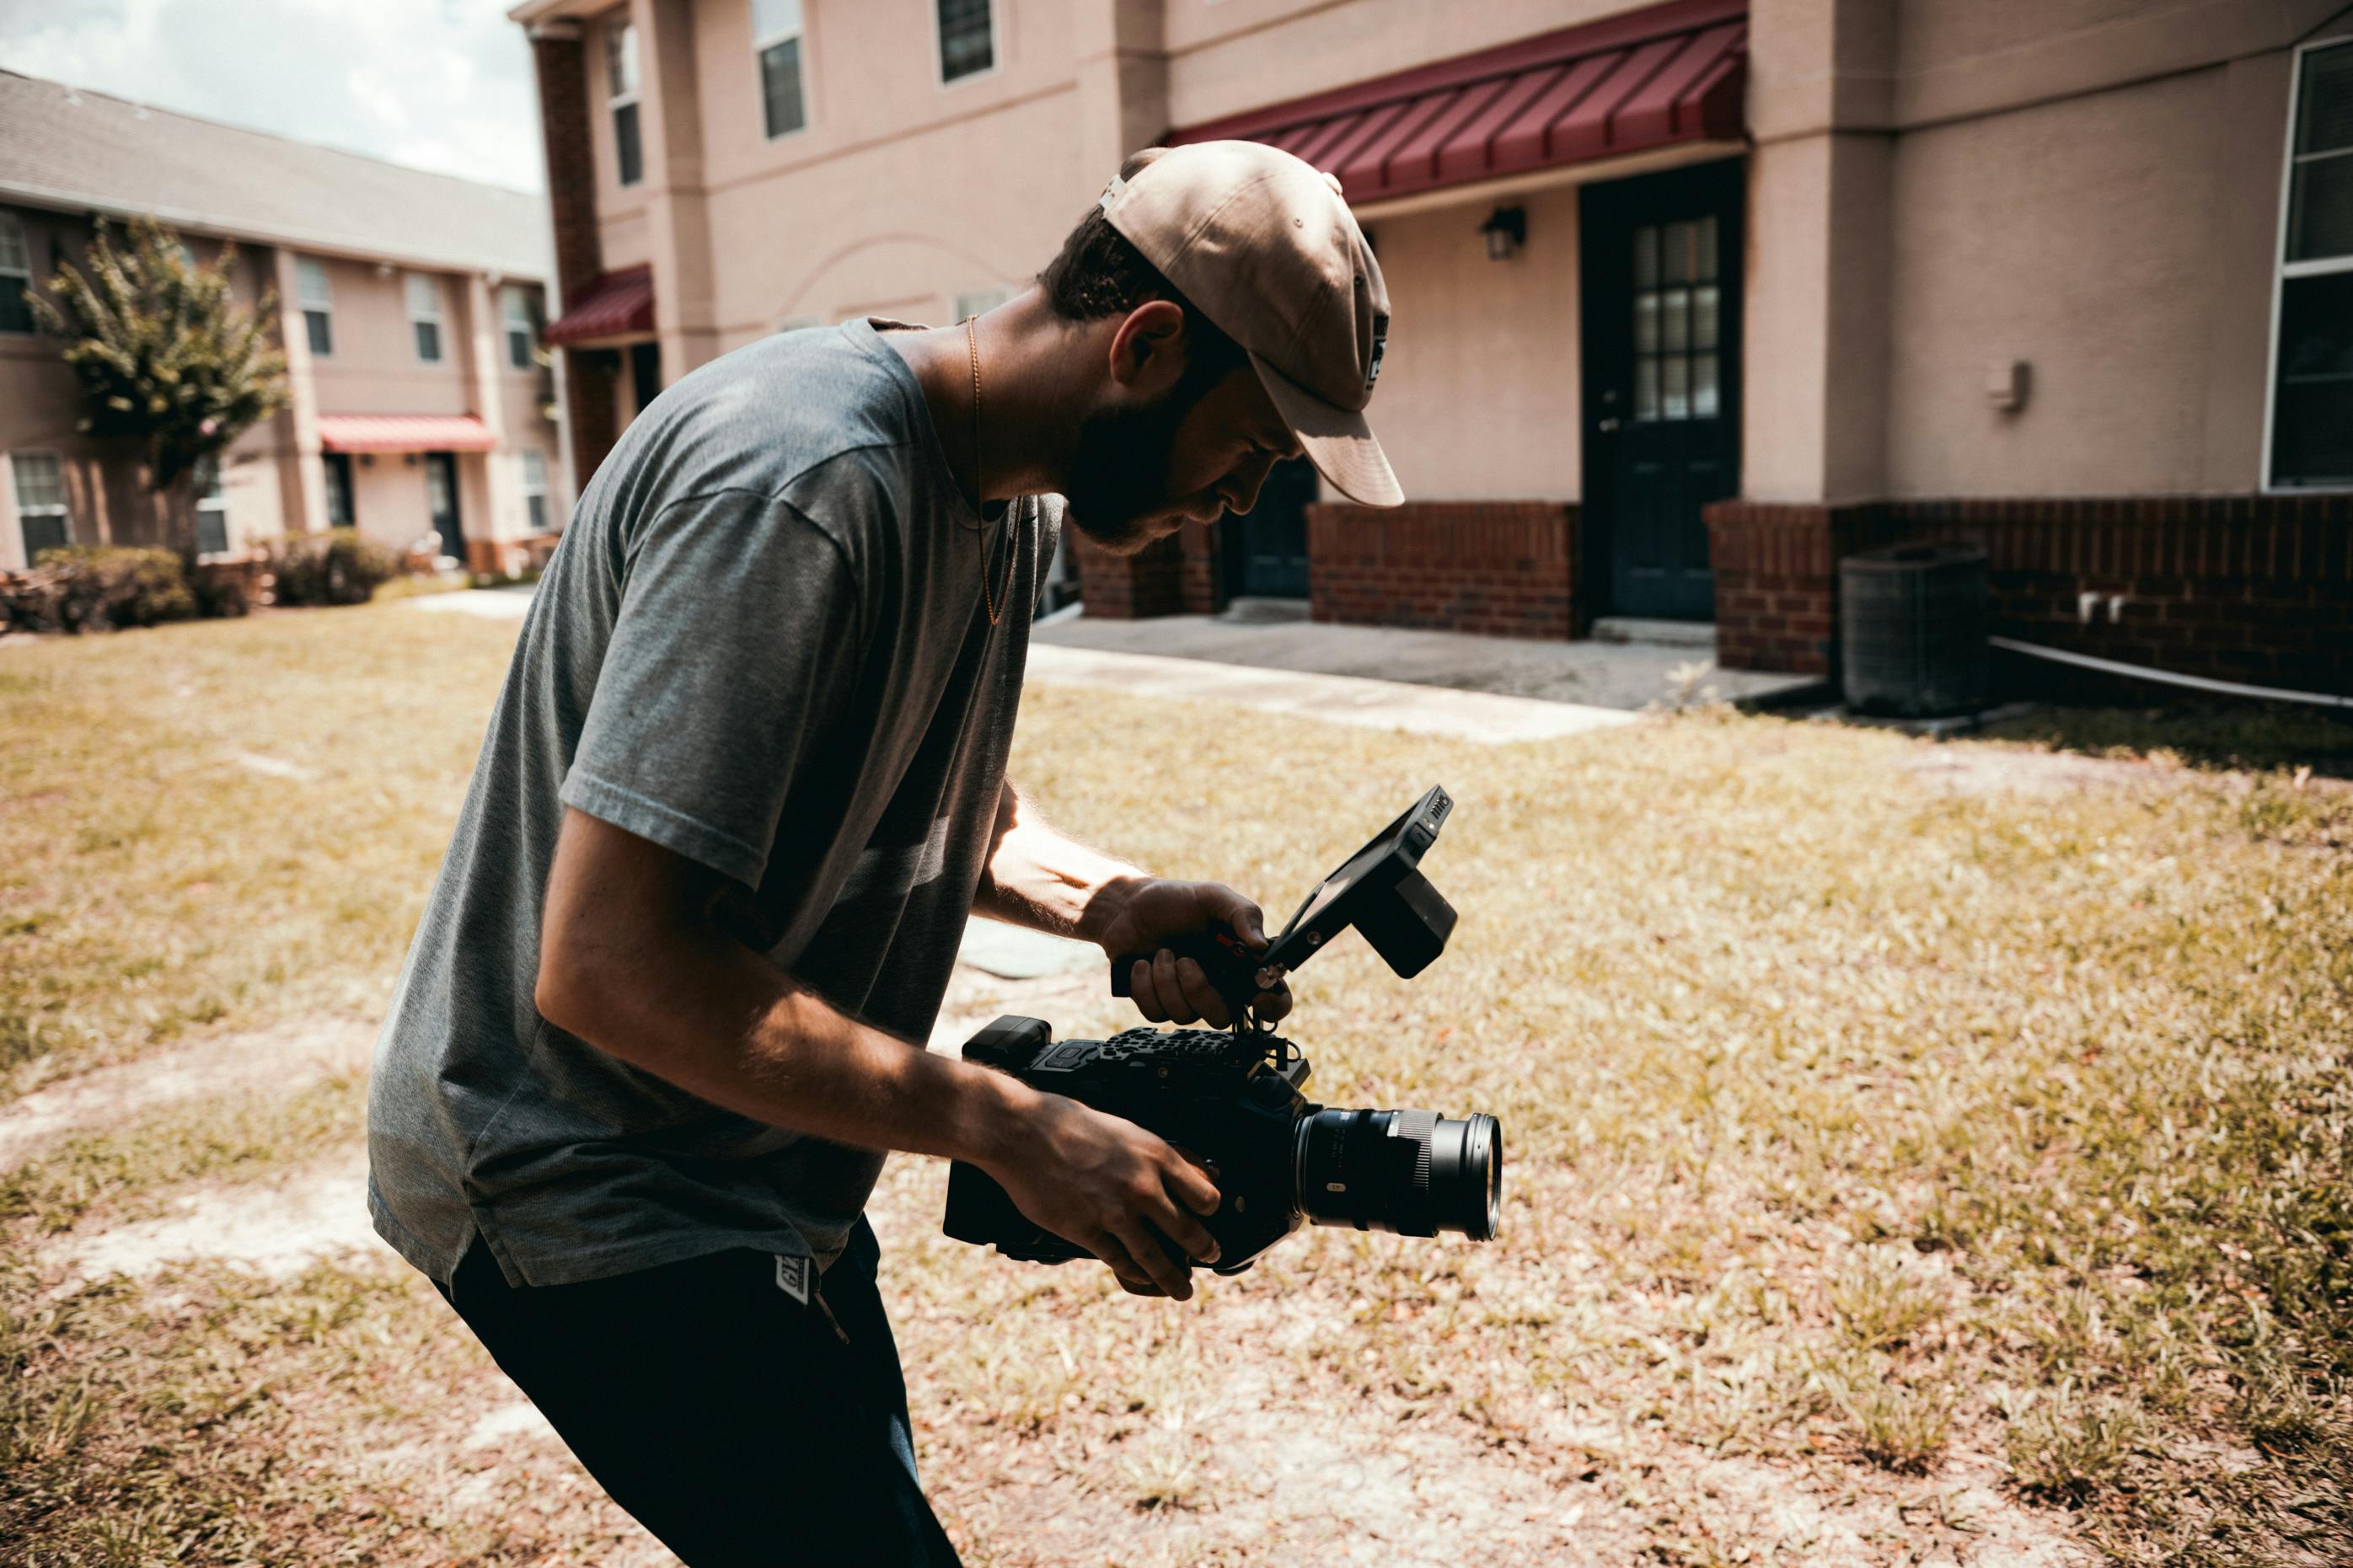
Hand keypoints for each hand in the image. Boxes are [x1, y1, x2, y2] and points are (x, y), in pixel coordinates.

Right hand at [988, 1091, 1222, 1298]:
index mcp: (1156, 1156)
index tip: (1210, 1217)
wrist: (1023, 1133)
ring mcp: (1115, 1213)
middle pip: (1188, 1231)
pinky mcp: (1086, 1231)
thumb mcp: (1127, 1130)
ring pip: (1156, 1257)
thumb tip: (1198, 1169)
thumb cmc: (1071, 1124)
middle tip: (1210, 1256)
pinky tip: (1140, 1277)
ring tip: (1183, 1289)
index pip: (1204, 1196)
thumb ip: (1161, 1154)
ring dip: (1173, 1278)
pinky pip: (1119, 1261)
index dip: (1211, 1210)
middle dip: (1204, 1249)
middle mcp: (1142, 1187)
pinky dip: (1134, 1273)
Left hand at [1089, 878, 1293, 1027]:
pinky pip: (1156, 1013)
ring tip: (1161, 951)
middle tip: (1186, 960)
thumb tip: (1260, 945)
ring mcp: (1187, 998)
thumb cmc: (1175, 900)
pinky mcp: (1158, 1003)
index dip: (1273, 1006)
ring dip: (1167, 980)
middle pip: (1223, 1017)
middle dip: (1200, 991)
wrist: (1128, 907)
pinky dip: (1145, 986)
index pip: (1272, 998)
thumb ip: (1242, 914)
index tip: (1258, 997)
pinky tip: (1142, 964)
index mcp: (1240, 963)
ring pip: (1185, 1016)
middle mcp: (1218, 986)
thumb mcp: (1213, 897)